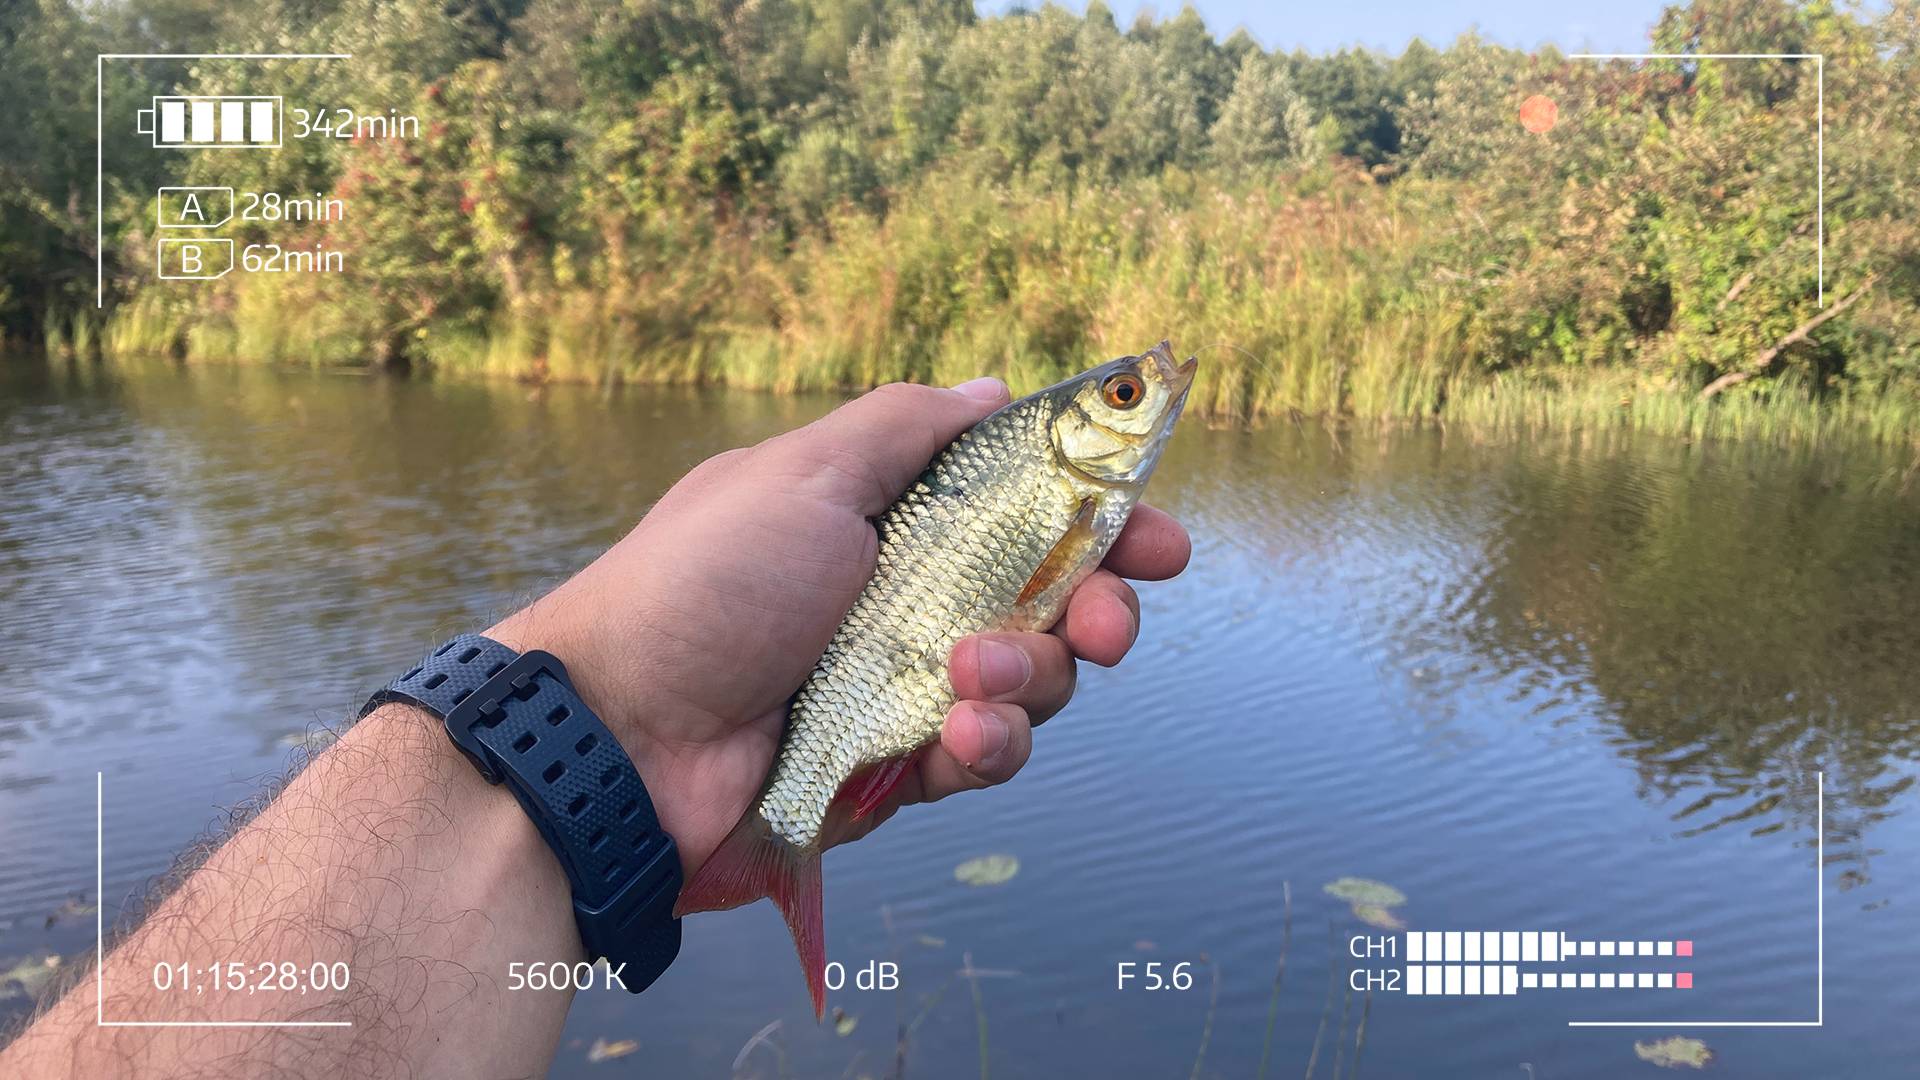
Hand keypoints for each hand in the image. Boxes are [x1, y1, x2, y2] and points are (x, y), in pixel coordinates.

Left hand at [489, 378, 1190, 877]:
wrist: (619, 733)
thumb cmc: (703, 585)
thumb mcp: (803, 474)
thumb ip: (906, 429)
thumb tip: (996, 390)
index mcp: (887, 520)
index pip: (1024, 513)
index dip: (1102, 526)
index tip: (1161, 545)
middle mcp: (904, 600)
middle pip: (1050, 604)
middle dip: (1097, 613)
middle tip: (1107, 622)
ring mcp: (899, 688)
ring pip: (1029, 687)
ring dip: (1031, 680)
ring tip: (970, 677)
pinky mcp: (890, 770)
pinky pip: (980, 758)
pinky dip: (987, 746)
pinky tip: (959, 733)